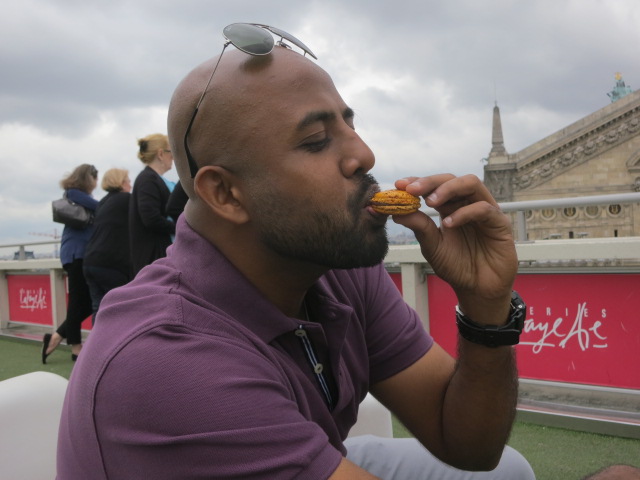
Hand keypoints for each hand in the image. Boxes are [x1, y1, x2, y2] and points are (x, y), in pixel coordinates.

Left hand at [393, 174, 516, 324]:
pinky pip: (484, 208)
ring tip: (430, 202)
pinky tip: (449, 223)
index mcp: (450, 207)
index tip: (399, 184)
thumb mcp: (432, 246)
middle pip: (451, 179)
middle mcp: (467, 204)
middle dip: (429, 182)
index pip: (435, 186)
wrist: (477, 289)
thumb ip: (418, 227)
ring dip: (448, 189)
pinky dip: (464, 213)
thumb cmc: (456, 266)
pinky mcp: (500, 222)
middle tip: (411, 189)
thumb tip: (396, 211)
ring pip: (471, 184)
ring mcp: (485, 210)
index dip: (418, 182)